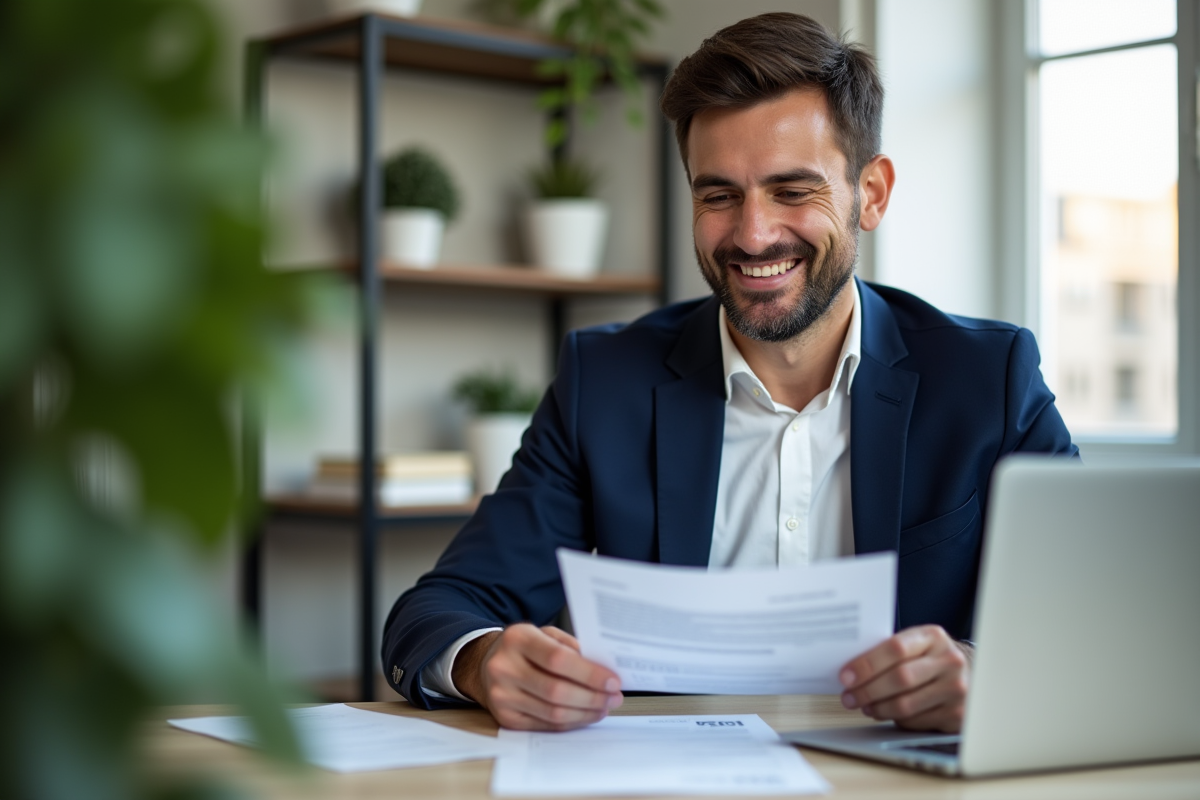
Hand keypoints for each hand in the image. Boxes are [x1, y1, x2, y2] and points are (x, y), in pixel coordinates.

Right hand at [452, 623, 622, 730]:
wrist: (486, 664)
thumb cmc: (523, 648)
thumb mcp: (544, 634)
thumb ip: (571, 647)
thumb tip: (603, 670)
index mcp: (517, 638)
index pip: (558, 659)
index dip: (589, 673)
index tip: (612, 680)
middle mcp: (504, 667)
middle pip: (556, 690)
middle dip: (592, 697)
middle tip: (614, 697)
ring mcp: (502, 695)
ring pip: (552, 712)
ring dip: (585, 713)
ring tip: (604, 707)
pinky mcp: (505, 717)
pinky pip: (545, 725)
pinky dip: (570, 722)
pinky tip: (585, 714)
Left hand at [837, 625, 971, 732]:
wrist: (969, 674)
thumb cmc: (930, 658)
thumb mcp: (916, 644)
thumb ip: (889, 652)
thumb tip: (851, 670)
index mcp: (933, 637)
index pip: (895, 648)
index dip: (867, 664)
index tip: (846, 675)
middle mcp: (949, 661)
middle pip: (900, 678)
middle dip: (867, 690)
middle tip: (849, 697)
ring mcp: (956, 689)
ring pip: (905, 704)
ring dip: (878, 708)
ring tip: (864, 706)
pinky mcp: (957, 714)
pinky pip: (915, 721)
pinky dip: (895, 719)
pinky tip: (885, 713)